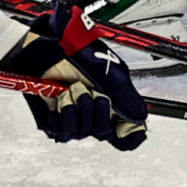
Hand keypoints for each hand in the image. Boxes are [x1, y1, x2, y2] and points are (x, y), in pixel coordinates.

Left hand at [0, 3, 147, 149]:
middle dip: (95, 111)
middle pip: (102, 133)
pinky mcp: (52, 121)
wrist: (46, 50)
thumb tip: (140, 120)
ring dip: (77, 110)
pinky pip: (60, 132)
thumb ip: (128, 98)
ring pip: (81, 133)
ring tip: (71, 91)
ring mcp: (73, 118)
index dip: (128, 135)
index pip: (125, 133)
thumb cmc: (76, 54)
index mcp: (111, 102)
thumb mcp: (111, 73)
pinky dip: (62, 114)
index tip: (121, 126)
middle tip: (87, 91)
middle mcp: (93, 112)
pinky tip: (60, 99)